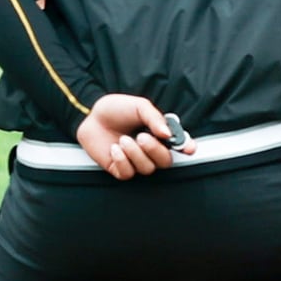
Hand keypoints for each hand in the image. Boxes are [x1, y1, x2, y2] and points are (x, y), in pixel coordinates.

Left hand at [75, 94, 194, 180]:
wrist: (91, 115)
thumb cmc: (117, 109)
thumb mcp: (138, 106)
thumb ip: (154, 118)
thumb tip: (168, 134)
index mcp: (160, 134)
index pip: (180, 146)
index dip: (187, 148)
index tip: (189, 148)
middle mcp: (151, 150)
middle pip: (165, 162)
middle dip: (154, 150)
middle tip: (141, 137)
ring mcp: (135, 161)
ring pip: (147, 169)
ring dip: (135, 154)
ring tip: (123, 139)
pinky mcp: (119, 169)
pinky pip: (128, 174)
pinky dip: (122, 161)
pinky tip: (114, 149)